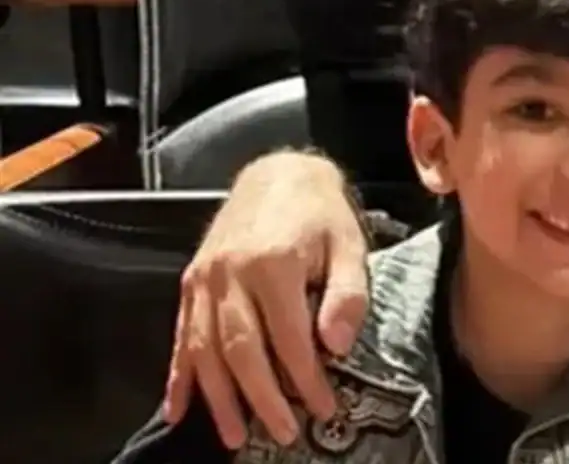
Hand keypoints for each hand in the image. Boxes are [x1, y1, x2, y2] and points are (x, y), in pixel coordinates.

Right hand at [163, 151, 369, 448]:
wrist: (278, 172)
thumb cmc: (320, 213)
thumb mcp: (349, 245)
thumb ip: (348, 294)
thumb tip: (337, 348)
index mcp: (274, 264)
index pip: (290, 338)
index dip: (307, 379)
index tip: (325, 409)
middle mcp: (232, 273)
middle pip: (242, 351)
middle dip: (261, 399)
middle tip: (282, 433)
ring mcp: (205, 278)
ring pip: (206, 349)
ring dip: (218, 398)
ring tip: (233, 436)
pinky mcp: (191, 280)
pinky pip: (182, 334)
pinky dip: (178, 375)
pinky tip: (179, 408)